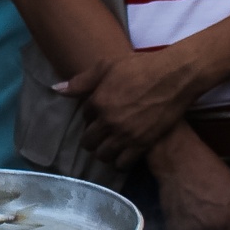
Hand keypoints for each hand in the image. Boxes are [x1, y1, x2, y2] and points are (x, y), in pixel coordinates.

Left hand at [63, 50, 202, 167]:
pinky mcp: (142, 144)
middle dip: (91, 139)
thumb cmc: (140, 66)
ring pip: (103, 156)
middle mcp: (109, 122)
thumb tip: (55, 89)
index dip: (90, 116)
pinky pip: (122, 163)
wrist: (174, 77)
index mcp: (98, 102)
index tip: (98, 114)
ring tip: (109, 146)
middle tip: (99, 135)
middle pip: (89, 141)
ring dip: (103, 152)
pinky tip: (122, 155)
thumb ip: (81, 80)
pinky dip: (119, 162)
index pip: (84, 117)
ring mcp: (126, 135)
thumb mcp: (107, 66)